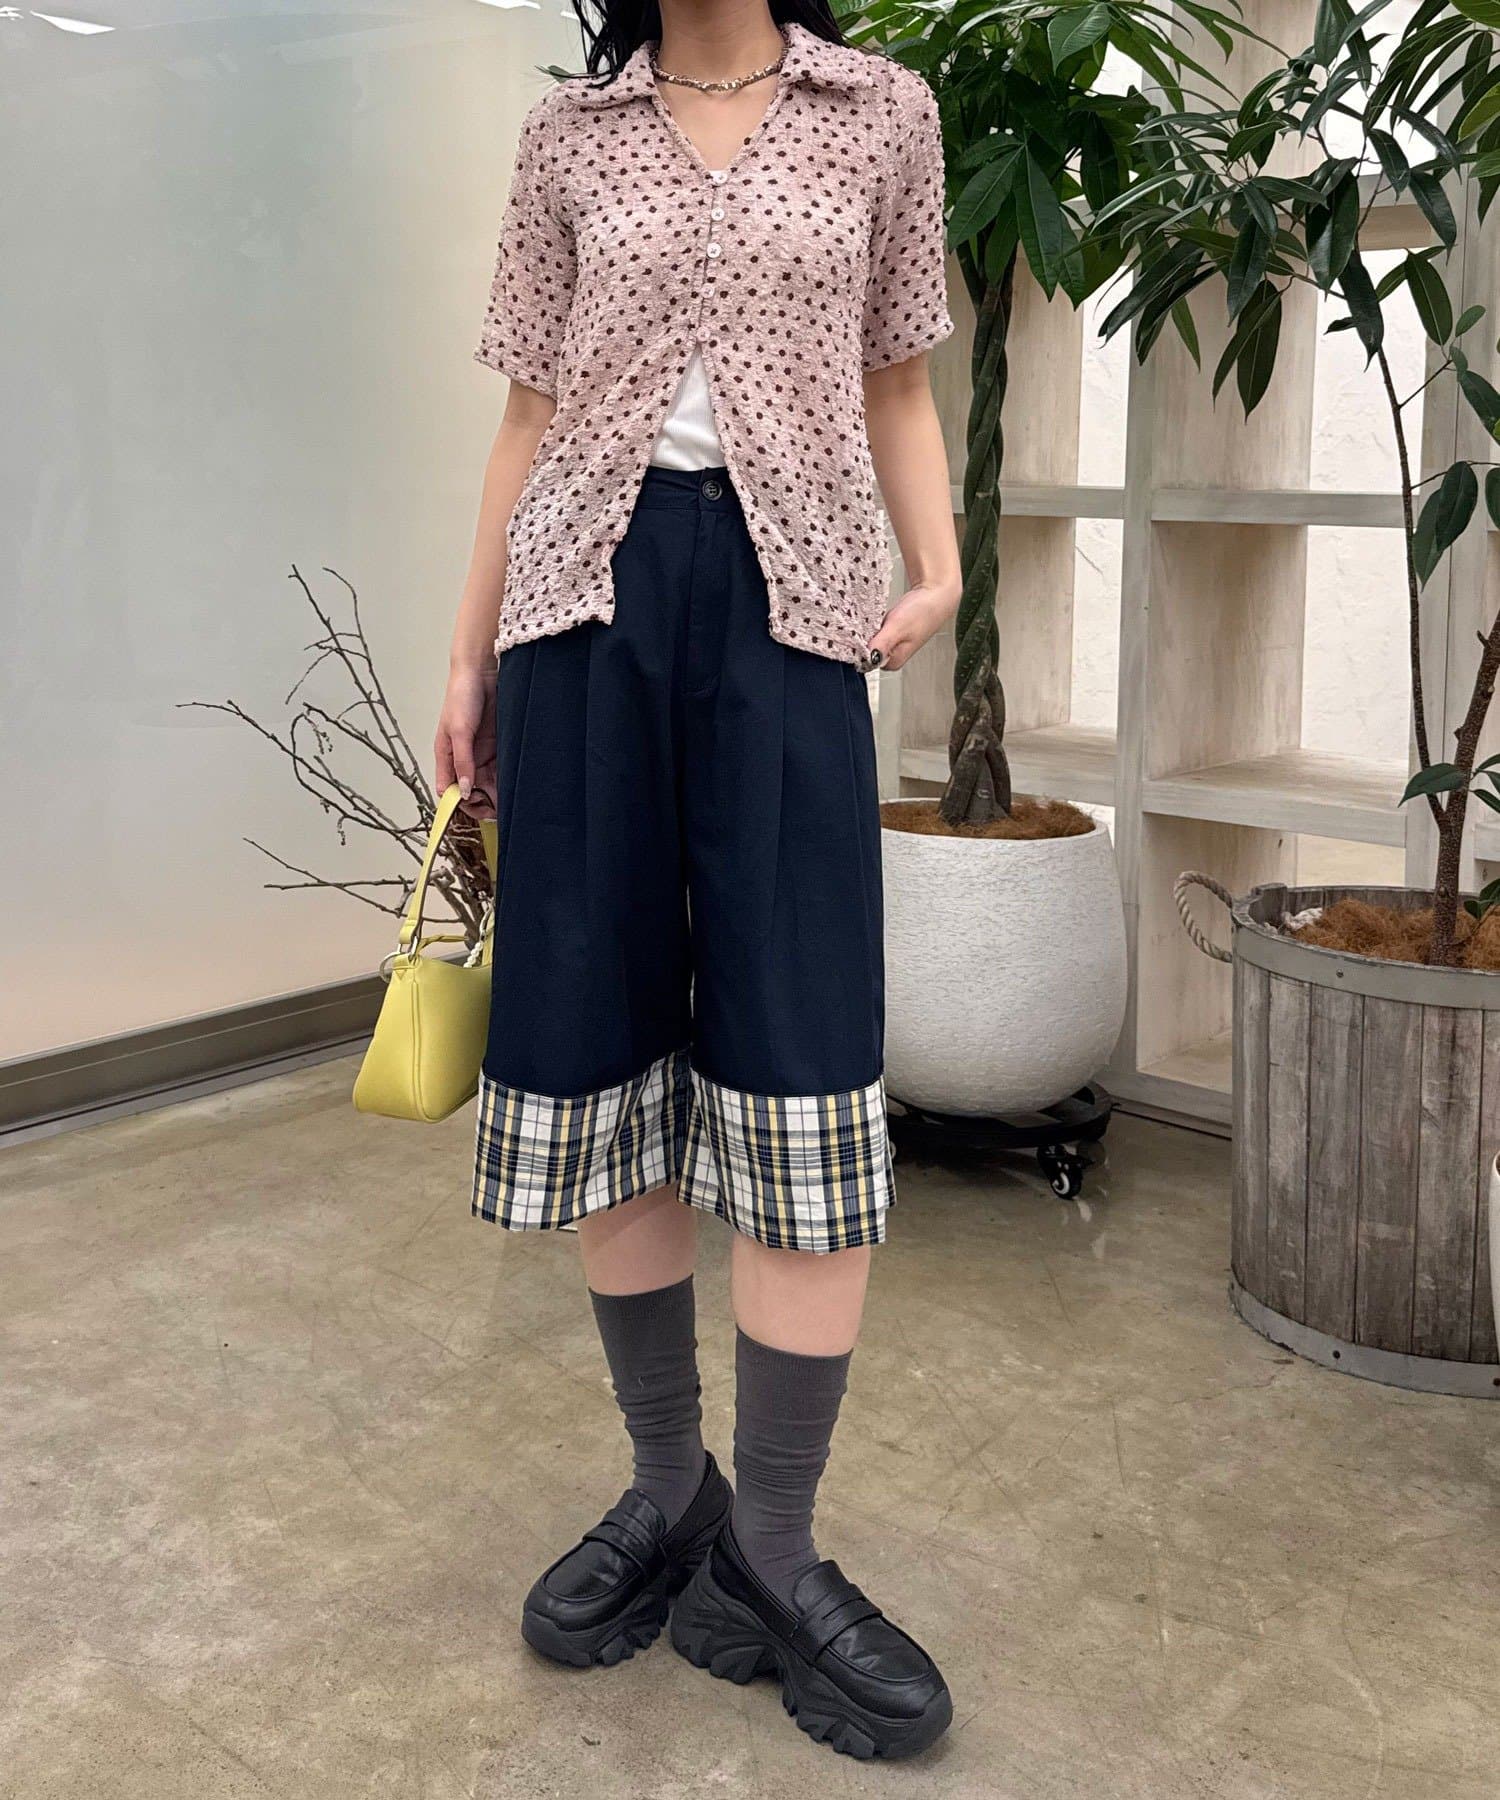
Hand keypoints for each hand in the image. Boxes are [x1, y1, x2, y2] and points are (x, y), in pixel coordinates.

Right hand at [434, 661, 497, 820]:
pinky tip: (517, 786)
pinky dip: (507, 779)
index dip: (461, 804)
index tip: (477, 810)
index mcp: (446, 757)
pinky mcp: (498, 746)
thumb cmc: (461, 695)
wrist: (482, 670)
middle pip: (471, 791)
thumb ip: (462, 761)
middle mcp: (463, 758)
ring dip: (498, 794)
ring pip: (488, 783)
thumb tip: (464, 790)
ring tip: (512, 802)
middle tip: (500, 811)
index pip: (449, 790)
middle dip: (483, 803)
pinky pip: (502, 769)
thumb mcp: (459, 731)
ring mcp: (481, 753)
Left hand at [867, 580, 960, 672]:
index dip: (859, 646)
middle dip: (863, 636)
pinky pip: (873, 630)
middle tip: (873, 623)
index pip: (864, 660)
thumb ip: (882, 644)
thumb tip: (868, 658)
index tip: (862, 633)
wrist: (935, 594)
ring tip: (879, 619)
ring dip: (868, 628)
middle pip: (864, 649)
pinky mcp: (889, 632)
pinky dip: (873, 622)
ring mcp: (889, 644)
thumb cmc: (922, 612)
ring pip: (867, 639)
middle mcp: (891, 656)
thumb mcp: (897, 628)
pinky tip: (881, 616)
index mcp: (893, 662)